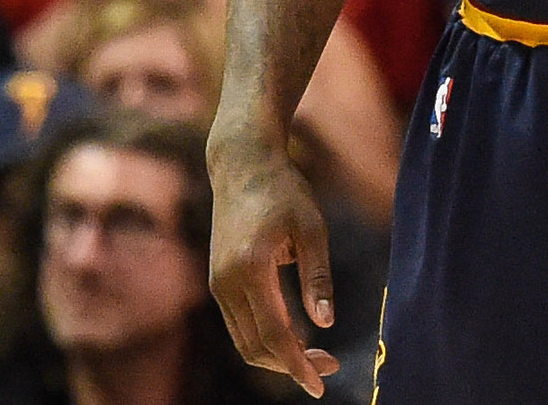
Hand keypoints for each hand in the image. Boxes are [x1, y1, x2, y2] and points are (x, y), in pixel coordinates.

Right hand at [208, 129, 340, 398]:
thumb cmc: (285, 191)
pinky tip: (294, 337)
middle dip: (291, 364)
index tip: (320, 384)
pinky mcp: (218, 281)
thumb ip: (318, 278)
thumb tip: (326, 323)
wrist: (242, 164)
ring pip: (244, 340)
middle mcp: (225, 282)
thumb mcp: (312, 228)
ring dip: (278, 355)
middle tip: (330, 366)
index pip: (274, 333)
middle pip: (255, 346)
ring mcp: (217, 283)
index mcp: (251, 269)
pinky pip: (240, 324)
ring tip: (318, 355)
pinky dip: (265, 338)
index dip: (297, 364)